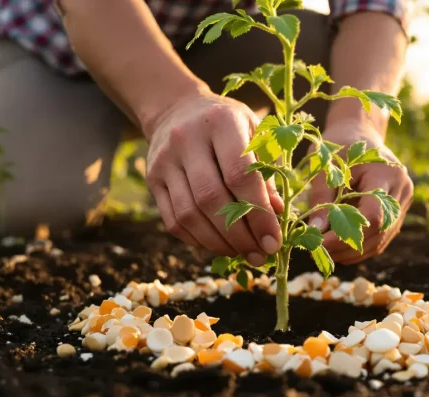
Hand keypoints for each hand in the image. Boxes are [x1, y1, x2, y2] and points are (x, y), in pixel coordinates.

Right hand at [145, 90, 283, 265]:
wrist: (177, 109)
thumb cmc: (228, 124)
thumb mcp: (254, 133)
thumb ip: (267, 170)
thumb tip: (277, 214)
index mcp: (221, 121)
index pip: (240, 174)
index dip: (259, 213)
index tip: (274, 240)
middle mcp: (187, 139)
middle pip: (211, 198)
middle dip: (239, 235)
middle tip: (260, 255)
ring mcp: (164, 160)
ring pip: (189, 214)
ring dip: (219, 243)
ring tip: (242, 254)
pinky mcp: (151, 178)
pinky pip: (173, 220)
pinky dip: (197, 240)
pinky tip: (219, 246)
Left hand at [308, 119, 412, 263]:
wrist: (359, 132)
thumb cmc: (339, 145)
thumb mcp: (326, 164)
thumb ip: (321, 197)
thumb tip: (316, 231)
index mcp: (387, 173)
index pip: (373, 215)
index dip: (347, 234)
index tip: (320, 242)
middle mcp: (402, 189)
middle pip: (379, 232)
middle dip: (347, 246)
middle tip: (317, 251)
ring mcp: (404, 202)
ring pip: (381, 240)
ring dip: (353, 251)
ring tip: (325, 251)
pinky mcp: (398, 212)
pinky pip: (381, 238)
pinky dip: (360, 247)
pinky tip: (338, 249)